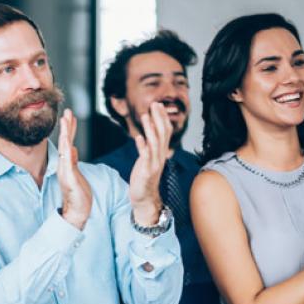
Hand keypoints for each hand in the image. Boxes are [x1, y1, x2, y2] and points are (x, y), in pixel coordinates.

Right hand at [56, 110, 92, 228]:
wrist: (76, 212)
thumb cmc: (78, 196)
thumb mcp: (78, 175)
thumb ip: (74, 162)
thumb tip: (74, 150)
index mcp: (68, 164)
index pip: (70, 143)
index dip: (70, 129)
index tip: (70, 115)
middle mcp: (64, 166)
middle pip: (66, 142)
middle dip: (67, 126)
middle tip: (67, 111)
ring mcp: (65, 171)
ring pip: (65, 148)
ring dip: (65, 133)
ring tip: (66, 120)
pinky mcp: (68, 178)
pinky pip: (66, 161)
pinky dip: (66, 150)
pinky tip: (67, 140)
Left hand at [128, 103, 172, 223]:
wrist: (144, 198)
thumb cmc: (144, 178)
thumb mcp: (149, 160)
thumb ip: (151, 147)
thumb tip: (149, 132)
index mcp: (160, 153)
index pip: (165, 132)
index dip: (162, 118)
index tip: (158, 105)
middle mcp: (160, 157)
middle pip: (162, 134)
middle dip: (159, 118)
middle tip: (155, 104)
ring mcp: (154, 164)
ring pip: (154, 143)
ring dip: (150, 128)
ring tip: (145, 116)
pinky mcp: (146, 172)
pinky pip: (145, 157)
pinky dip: (142, 147)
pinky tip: (138, 137)